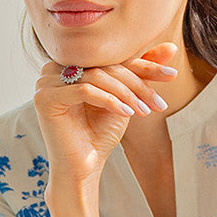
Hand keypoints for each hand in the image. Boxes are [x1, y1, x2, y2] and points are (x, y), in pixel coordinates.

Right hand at [34, 42, 177, 188]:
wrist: (82, 168)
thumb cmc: (99, 134)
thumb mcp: (125, 98)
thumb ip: (141, 71)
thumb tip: (171, 48)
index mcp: (72, 63)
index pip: (112, 58)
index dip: (144, 66)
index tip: (171, 75)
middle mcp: (54, 68)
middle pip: (105, 65)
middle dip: (137, 84)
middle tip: (157, 103)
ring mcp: (46, 82)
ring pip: (96, 76)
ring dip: (125, 94)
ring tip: (142, 111)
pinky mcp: (44, 98)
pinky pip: (84, 90)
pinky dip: (109, 101)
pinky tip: (125, 114)